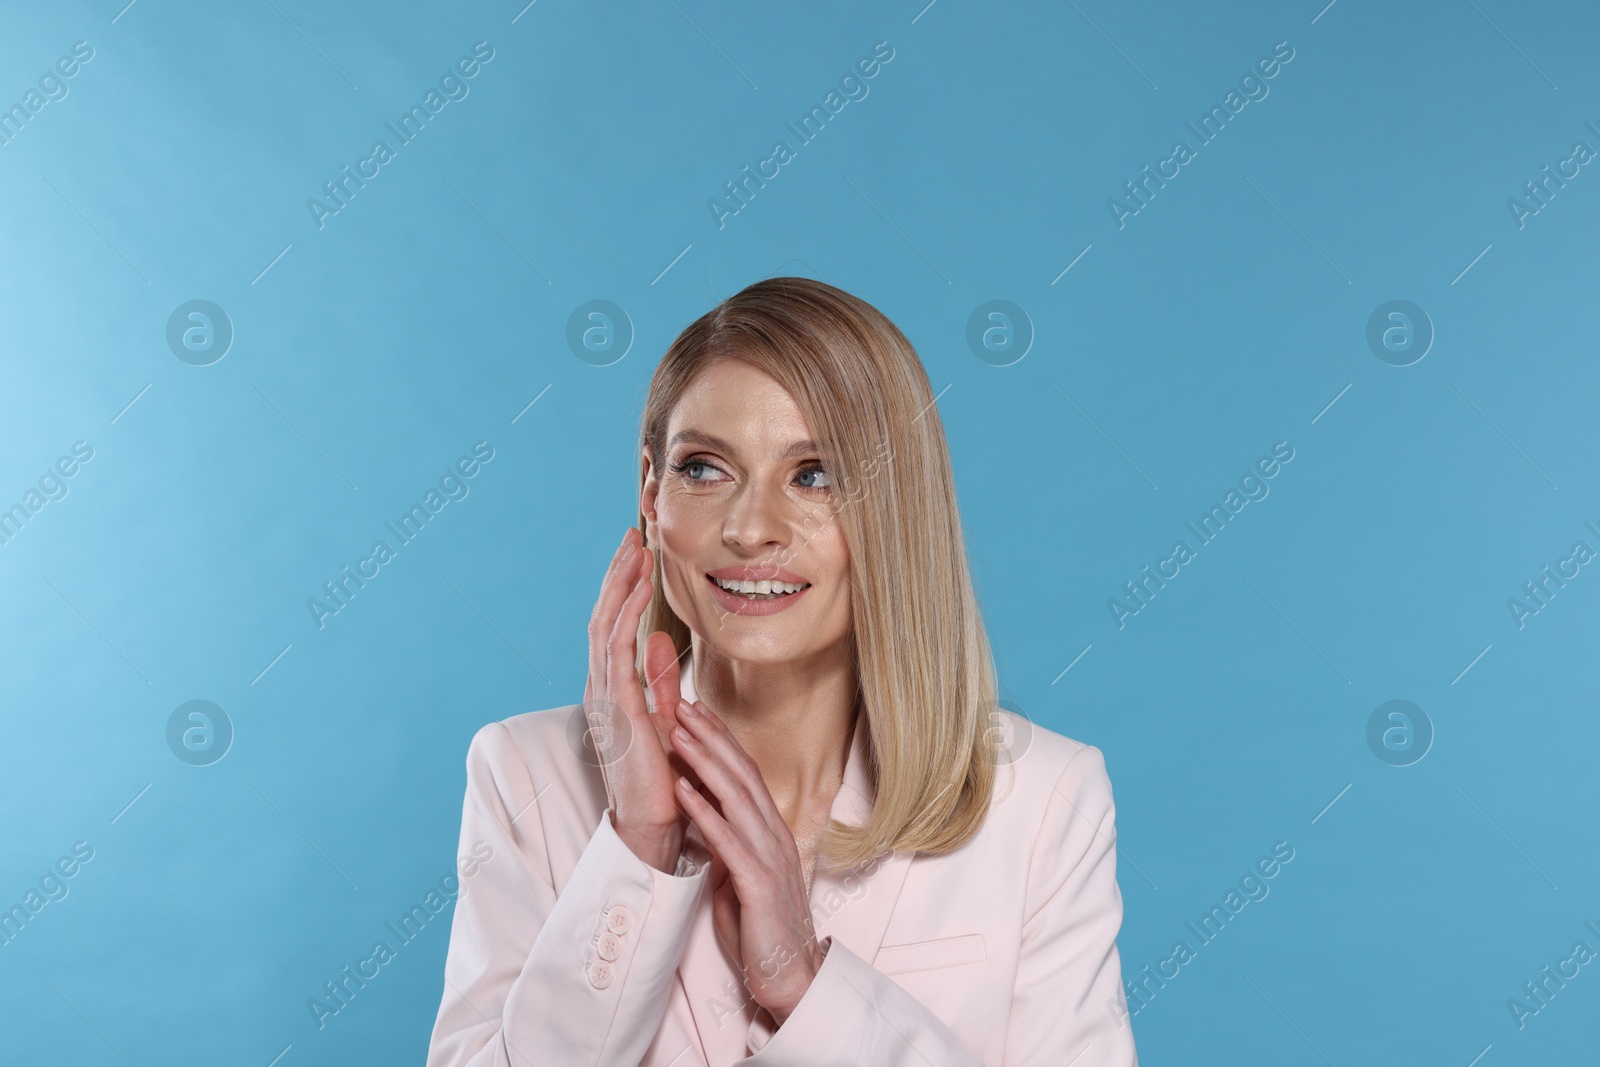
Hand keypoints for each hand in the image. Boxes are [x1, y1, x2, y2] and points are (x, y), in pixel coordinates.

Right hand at [585, 527, 694, 872]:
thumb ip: (658, 682)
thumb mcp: (664, 719)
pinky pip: (617, 648)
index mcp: (610, 693)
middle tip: (633, 534)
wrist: (652, 825)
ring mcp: (604, 698)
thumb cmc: (662, 780)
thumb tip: (657, 642)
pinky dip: (625, 611)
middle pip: (603, 617)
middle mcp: (600, 689)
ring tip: (636, 547)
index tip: (637, 556)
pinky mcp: (617, 707)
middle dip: (618, 574)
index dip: (622, 589)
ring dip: (620, 583)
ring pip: (605, 624)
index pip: (611, 628)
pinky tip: (639, 585)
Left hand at [670, 702, 824, 1025]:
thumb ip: (729, 847)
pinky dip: (703, 809)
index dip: (721, 741)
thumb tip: (707, 825)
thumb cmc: (761, 931)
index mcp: (771, 832)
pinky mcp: (758, 881)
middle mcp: (774, 835)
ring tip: (677, 731)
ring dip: (704, 760)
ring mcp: (769, 856)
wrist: (790, 977)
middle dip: (711, 736)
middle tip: (682, 704)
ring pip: (735, 796)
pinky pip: (726, 838)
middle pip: (741, 774)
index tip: (696, 712)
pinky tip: (682, 788)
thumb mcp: (740, 878)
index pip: (745, 775)